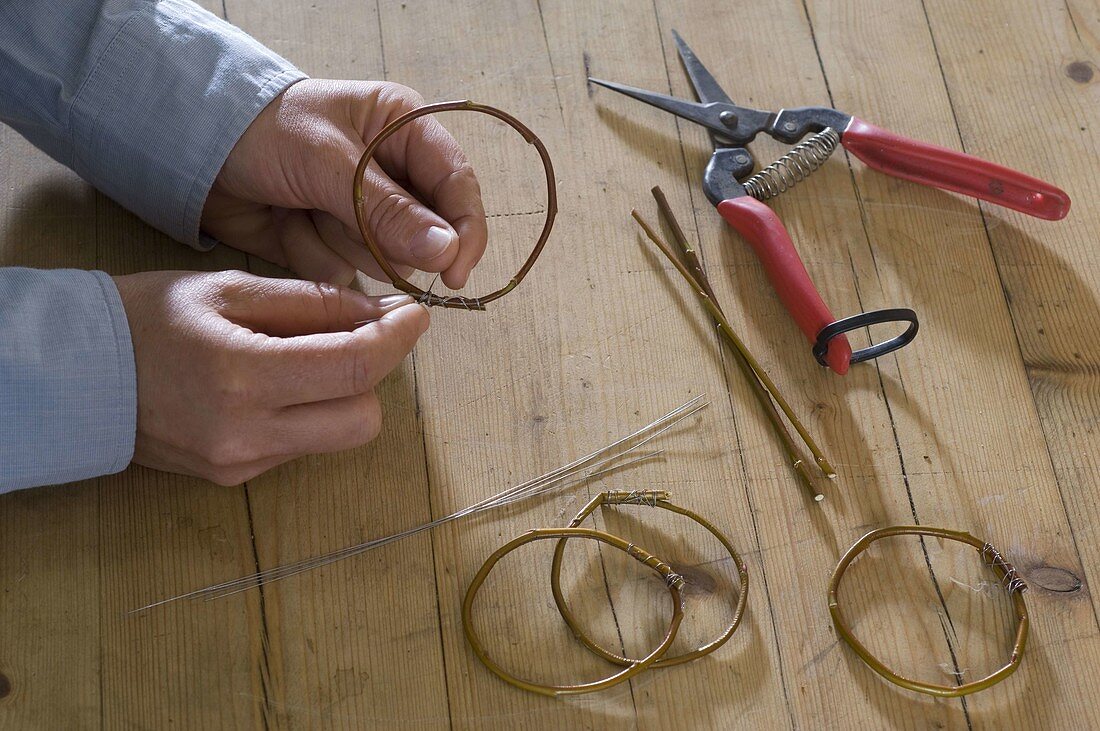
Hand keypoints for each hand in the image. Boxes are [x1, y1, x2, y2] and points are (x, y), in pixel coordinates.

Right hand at [113, 269, 428, 484]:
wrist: (73, 376)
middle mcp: (248, 432)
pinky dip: (307, 414)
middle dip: (371, 373)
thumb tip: (381, 312)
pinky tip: (271, 386)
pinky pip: (303, 447)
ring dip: (342, 395)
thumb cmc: (146, 318)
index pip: (357, 367)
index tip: (415, 315)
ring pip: (339, 436)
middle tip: (350, 335)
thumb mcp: (230, 290)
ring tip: (301, 357)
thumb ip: (312, 303)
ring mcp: (241, 463)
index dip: (399, 340)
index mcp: (243, 375)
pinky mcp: (234, 478)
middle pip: (364, 417)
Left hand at [202, 79, 487, 288]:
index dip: (465, 232)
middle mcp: (394, 175)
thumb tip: (447, 251)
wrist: (194, 150)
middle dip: (376, 235)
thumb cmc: (264, 131)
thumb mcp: (329, 161)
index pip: (458, 187)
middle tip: (329, 212)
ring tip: (299, 207)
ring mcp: (363, 214)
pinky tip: (285, 224)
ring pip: (383, 261)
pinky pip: (344, 273)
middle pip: (423, 235)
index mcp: (405, 132)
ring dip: (337, 242)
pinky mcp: (333, 244)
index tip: (454, 275)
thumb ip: (388, 209)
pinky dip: (312, 254)